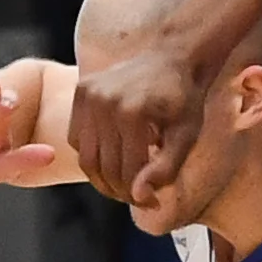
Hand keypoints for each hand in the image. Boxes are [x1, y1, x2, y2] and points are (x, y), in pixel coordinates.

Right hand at [69, 46, 208, 204]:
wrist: (172, 57)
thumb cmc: (184, 101)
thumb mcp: (186, 136)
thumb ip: (165, 168)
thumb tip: (139, 197)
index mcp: (132, 113)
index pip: (126, 172)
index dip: (138, 196)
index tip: (152, 203)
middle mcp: (105, 102)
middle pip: (103, 167)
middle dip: (120, 190)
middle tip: (137, 198)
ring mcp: (89, 94)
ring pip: (86, 157)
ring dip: (102, 178)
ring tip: (123, 185)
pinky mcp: (81, 90)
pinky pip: (75, 137)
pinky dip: (91, 155)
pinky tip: (113, 156)